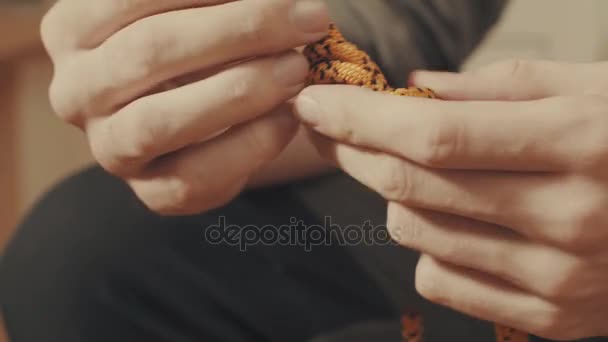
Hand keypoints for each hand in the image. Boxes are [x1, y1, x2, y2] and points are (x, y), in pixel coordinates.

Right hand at [41, 0, 328, 213]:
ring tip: (297, 67)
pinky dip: (250, 144)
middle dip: (241, 30)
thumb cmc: (199, 47)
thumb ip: (215, 3)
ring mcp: (109, 147)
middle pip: (151, 51)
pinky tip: (289, 117)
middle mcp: (76, 90)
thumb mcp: (194, 13)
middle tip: (308, 19)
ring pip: (161, 120)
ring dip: (241, 90)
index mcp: (73, 30)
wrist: (201, 115)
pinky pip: (195, 177)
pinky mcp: (150, 192)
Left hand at [294, 60, 607, 338]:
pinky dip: (427, 245)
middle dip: (353, 151)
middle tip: (332, 128)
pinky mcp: (551, 316)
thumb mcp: (592, 88)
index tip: (314, 103)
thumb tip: (416, 89)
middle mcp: (566, 218)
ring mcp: (557, 278)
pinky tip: (455, 221)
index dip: (360, 119)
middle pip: (413, 186)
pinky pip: (440, 280)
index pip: (434, 135)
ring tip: (421, 171)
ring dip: (395, 194)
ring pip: (416, 233)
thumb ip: (500, 86)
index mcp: (578, 144)